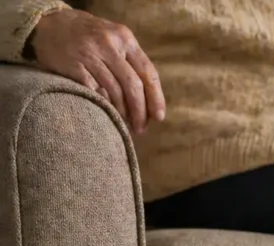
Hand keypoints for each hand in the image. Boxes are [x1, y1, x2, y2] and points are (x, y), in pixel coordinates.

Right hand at [30, 9, 164, 134]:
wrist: (49, 24)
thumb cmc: (89, 38)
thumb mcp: (113, 39)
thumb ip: (131, 62)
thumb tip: (150, 99)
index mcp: (125, 39)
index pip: (148, 73)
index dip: (156, 98)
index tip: (158, 118)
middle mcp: (109, 45)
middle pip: (133, 85)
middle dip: (140, 111)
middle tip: (141, 128)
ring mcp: (89, 54)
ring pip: (114, 91)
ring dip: (122, 112)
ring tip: (124, 124)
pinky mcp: (73, 65)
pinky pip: (93, 91)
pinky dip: (103, 105)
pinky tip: (106, 114)